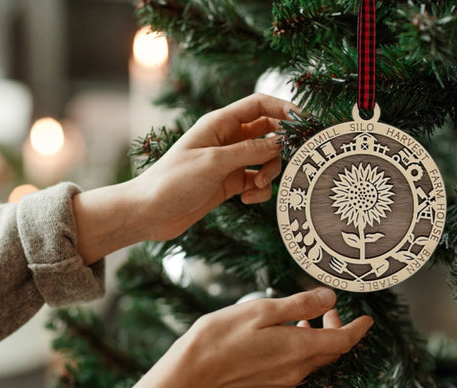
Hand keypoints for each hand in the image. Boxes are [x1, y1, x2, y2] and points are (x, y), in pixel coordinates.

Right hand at [120, 288, 372, 387]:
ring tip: (302, 320)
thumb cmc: (222, 337)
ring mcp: (280, 384)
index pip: (342, 341)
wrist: (190, 375)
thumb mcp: (262, 311)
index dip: (358, 329)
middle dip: (334, 329)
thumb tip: (329, 297)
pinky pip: (293, 370)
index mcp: (298, 350)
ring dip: (314, 340)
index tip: (368, 320)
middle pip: (328, 352)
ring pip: (310, 361)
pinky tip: (280, 338)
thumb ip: (299, 305)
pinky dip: (298, 352)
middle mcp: (295, 372)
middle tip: (327, 309)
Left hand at [131, 93, 297, 240]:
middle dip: (279, 148)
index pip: (259, 105)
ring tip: (254, 186)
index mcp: (220, 124)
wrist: (151, 212)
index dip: (284, 108)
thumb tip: (281, 142)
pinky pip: (255, 181)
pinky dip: (257, 190)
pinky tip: (246, 199)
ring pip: (265, 159)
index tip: (305, 122)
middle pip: (268, 133)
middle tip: (284, 163)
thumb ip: (249, 151)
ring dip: (268, 173)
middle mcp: (227, 139)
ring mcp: (229, 162)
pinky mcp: (229, 183)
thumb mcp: (214, 162)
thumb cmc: (174, 181)